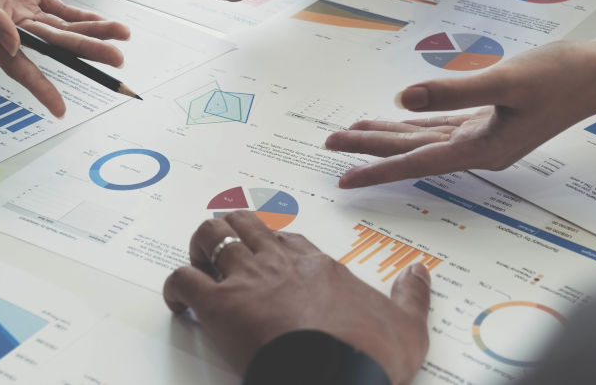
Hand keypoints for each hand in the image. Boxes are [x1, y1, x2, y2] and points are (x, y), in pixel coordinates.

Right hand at [0, 0, 129, 115]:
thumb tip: (13, 46)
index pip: (16, 65)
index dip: (39, 87)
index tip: (59, 109)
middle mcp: (4, 24)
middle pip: (51, 45)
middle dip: (85, 51)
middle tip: (115, 59)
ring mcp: (20, 7)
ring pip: (62, 27)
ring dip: (92, 33)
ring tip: (122, 38)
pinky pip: (62, 9)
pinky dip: (84, 16)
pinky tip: (105, 23)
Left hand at [163, 212, 430, 383]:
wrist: (340, 377)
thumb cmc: (371, 355)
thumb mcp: (408, 326)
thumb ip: (413, 296)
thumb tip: (421, 273)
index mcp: (318, 266)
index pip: (287, 237)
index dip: (272, 243)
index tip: (267, 254)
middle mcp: (280, 263)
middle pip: (245, 224)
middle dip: (229, 233)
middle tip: (223, 253)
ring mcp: (248, 280)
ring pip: (211, 237)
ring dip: (200, 247)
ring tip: (199, 264)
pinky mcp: (220, 306)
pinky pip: (183, 280)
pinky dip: (174, 287)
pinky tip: (178, 302)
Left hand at [326, 42, 595, 187]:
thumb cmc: (561, 75)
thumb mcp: (506, 80)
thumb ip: (453, 90)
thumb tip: (402, 96)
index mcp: (482, 149)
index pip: (417, 163)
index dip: (378, 168)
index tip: (344, 176)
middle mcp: (479, 149)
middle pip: (413, 151)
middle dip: (372, 147)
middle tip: (331, 141)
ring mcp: (486, 136)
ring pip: (424, 138)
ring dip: (389, 134)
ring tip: (353, 131)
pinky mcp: (491, 120)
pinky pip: (443, 126)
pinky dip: (417, 122)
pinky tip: (398, 118)